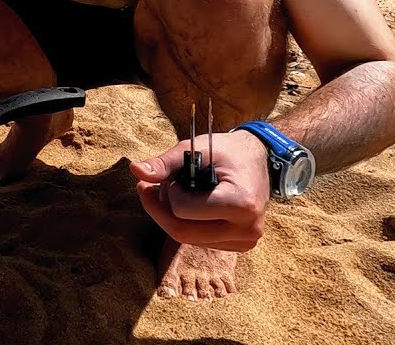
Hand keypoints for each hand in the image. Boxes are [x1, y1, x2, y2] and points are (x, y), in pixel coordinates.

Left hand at [129, 130, 270, 251]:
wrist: (259, 160)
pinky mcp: (240, 246)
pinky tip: (187, 204)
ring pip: (188, 239)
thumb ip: (164, 163)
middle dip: (160, 210)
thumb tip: (135, 170)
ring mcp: (244, 242)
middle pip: (182, 232)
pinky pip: (199, 241)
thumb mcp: (195, 148)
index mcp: (241, 203)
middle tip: (149, 188)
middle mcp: (246, 229)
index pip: (183, 211)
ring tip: (172, 191)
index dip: (169, 193)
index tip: (174, 176)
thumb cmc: (226, 151)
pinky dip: (186, 223)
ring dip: (171, 217)